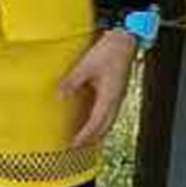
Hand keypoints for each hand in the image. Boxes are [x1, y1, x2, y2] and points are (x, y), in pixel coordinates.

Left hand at [58, 26, 142, 149]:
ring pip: (109, 120)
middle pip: (105, 126)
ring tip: (86, 137)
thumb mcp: (86, 66)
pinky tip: (93, 118)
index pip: (96, 123)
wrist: (126, 40)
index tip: (74, 144)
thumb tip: (60, 95)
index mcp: (109, 96)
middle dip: (92, 138)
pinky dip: (101, 120)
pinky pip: (110, 111)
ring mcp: (118, 95)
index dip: (85, 135)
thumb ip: (73, 81)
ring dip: (98, 130)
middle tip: (78, 146)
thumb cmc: (110, 51)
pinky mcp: (117, 90)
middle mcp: (116, 99)